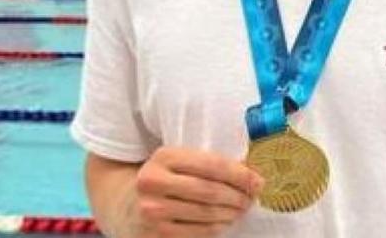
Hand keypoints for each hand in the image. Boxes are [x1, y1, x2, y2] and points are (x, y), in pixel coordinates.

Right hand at [123, 146, 264, 237]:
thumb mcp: (179, 161)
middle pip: (210, 192)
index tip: (258, 181)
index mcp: (164, 156)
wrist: (127, 203)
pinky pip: (198, 232)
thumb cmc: (166, 178)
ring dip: (231, 213)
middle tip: (252, 198)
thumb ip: (208, 163)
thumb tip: (251, 175)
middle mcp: (153, 182)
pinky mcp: (156, 234)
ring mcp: (152, 211)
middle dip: (238, 196)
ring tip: (241, 209)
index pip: (211, 165)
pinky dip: (217, 228)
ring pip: (206, 214)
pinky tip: (225, 222)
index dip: (240, 175)